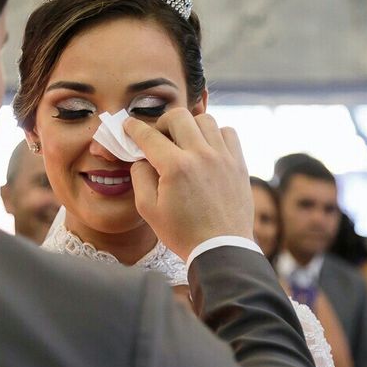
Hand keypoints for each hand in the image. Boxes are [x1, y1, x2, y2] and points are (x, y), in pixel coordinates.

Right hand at [123, 108, 253, 260]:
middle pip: (178, 116)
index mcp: (175, 167)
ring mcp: (223, 157)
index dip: (133, 128)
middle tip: (158, 138)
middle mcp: (201, 155)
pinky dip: (215, 135)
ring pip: (205, 119)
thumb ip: (140, 177)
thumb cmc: (183, 233)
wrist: (222, 249)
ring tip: (185, 143)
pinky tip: (207, 150)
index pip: (148, 135)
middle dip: (162, 123)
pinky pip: (228, 133)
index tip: (128, 126)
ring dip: (190, 127)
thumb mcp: (148, 210)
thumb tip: (142, 158)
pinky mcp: (239, 164)